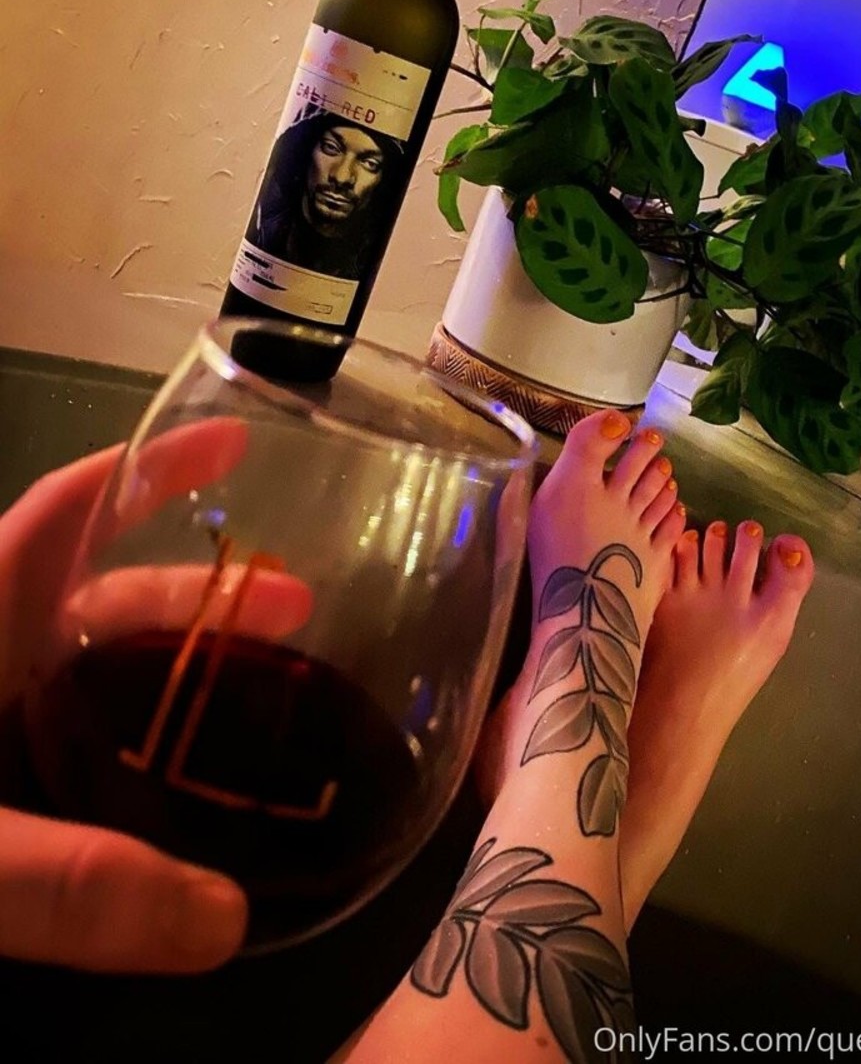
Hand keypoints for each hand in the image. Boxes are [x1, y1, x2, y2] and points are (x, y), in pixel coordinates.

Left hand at [0, 421, 310, 973]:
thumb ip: (62, 884)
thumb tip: (224, 921)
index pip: (70, 512)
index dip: (154, 470)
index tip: (236, 441)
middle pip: (101, 595)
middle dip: (201, 594)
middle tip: (300, 608)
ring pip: (81, 677)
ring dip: (167, 678)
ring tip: (260, 705)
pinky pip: (57, 750)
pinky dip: (117, 756)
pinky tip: (165, 803)